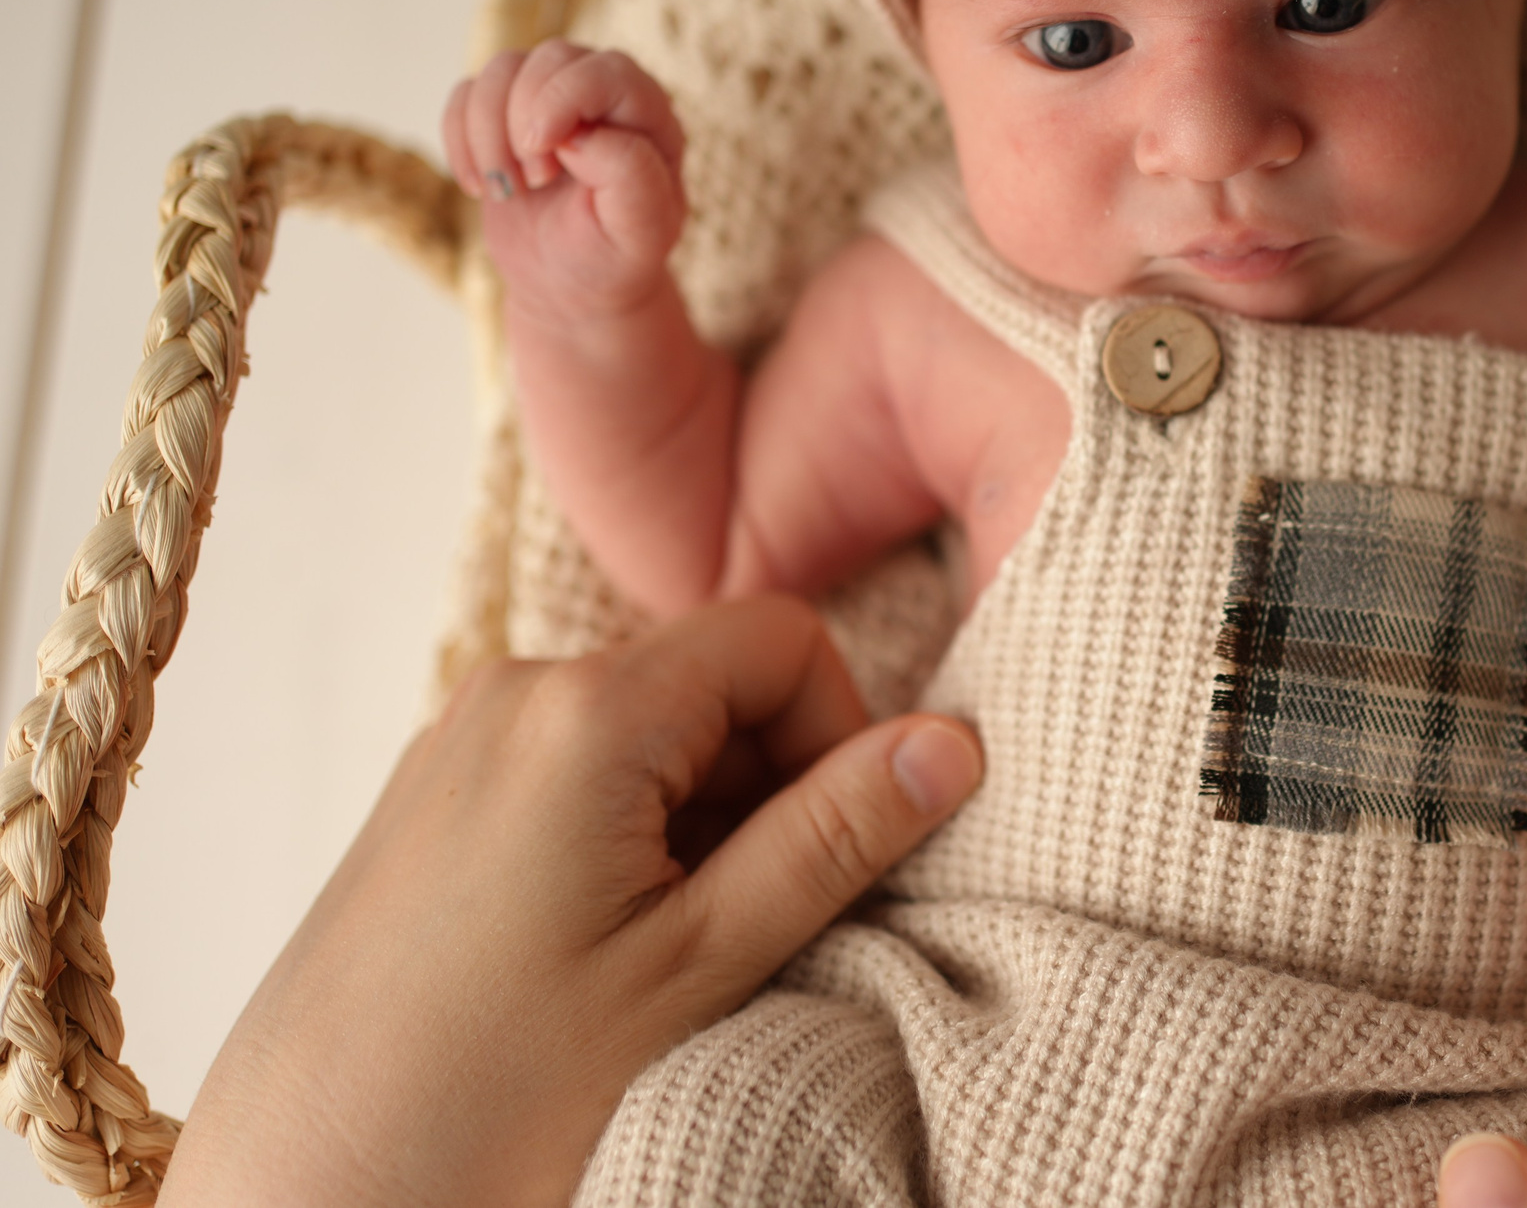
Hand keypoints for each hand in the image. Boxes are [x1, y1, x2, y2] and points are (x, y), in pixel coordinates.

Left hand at [159, 597, 981, 1207]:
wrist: (305, 1185)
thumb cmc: (495, 1091)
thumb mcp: (702, 962)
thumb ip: (835, 836)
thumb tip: (956, 742)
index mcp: (585, 710)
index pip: (781, 638)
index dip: (841, 731)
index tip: (835, 851)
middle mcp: (512, 693)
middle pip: (715, 683)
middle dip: (771, 788)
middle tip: (762, 926)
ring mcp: (457, 744)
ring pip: (651, 735)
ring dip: (704, 824)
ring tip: (677, 959)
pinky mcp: (428, 800)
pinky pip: (576, 774)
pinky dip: (631, 841)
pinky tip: (608, 956)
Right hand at [442, 40, 688, 316]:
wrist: (570, 285)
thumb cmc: (612, 255)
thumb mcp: (639, 231)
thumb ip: (628, 175)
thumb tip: (577, 133)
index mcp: (649, 116)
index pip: (608, 71)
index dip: (563, 101)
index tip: (542, 162)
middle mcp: (602, 93)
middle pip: (549, 59)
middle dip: (523, 123)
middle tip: (534, 183)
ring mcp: (550, 97)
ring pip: (500, 70)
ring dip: (487, 134)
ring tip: (507, 190)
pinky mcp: (503, 111)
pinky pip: (466, 93)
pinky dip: (459, 139)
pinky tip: (479, 184)